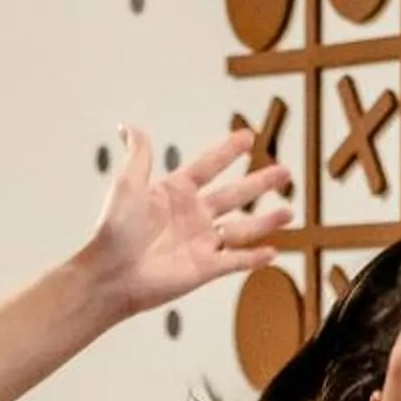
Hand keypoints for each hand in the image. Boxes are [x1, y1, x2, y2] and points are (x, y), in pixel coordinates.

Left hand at [82, 125, 294, 316]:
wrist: (111, 273)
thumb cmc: (115, 229)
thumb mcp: (127, 183)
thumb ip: (139, 154)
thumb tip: (129, 126)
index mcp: (176, 192)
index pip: (209, 166)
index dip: (228, 151)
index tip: (248, 136)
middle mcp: (193, 215)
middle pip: (235, 194)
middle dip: (261, 182)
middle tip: (285, 171)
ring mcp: (201, 242)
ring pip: (243, 228)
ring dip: (266, 221)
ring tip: (289, 212)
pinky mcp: (206, 268)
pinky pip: (236, 261)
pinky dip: (255, 258)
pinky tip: (274, 252)